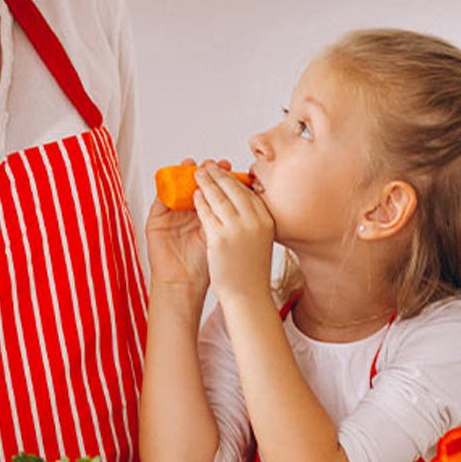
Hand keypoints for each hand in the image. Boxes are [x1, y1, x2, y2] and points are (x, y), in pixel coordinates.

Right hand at [145, 158, 230, 292]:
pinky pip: (159, 198)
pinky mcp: (156, 220)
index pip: (213, 190)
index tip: (230, 167)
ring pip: (177, 187)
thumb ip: (230, 217)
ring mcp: (172, 215)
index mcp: (208, 216)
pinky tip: (172, 177)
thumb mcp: (223, 236)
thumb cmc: (207, 266)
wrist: (185, 285)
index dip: (220, 177)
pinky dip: (164, 186)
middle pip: (195, 184)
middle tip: (212, 163)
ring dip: (183, 174)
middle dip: (204, 172)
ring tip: (192, 165)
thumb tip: (251, 194)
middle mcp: (189, 213)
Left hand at [193, 163, 275, 302]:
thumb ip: (254, 221)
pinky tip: (194, 195)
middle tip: (208, 165)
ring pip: (218, 198)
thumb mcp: (261, 240)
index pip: (249, 192)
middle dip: (218, 175)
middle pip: (233, 189)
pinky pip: (207, 213)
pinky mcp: (220, 238)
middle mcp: (254, 221)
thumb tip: (245, 205)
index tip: (225, 171)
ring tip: (198, 173)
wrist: (248, 296)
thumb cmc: (252, 271)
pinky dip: (199, 202)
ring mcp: (237, 229)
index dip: (234, 179)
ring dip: (206, 183)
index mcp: (266, 220)